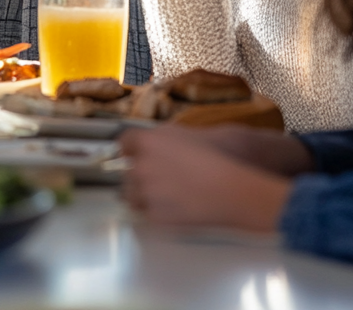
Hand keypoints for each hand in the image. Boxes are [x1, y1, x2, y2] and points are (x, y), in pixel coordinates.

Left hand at [120, 125, 292, 231]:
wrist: (229, 190)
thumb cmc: (211, 158)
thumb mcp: (182, 135)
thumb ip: (156, 137)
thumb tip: (143, 143)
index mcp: (146, 143)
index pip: (123, 143)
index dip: (129, 149)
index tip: (135, 155)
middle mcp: (140, 167)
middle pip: (125, 171)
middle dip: (138, 174)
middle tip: (159, 178)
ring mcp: (145, 193)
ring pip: (130, 195)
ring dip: (142, 194)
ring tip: (166, 194)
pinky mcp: (153, 216)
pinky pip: (145, 213)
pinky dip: (154, 211)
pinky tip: (173, 206)